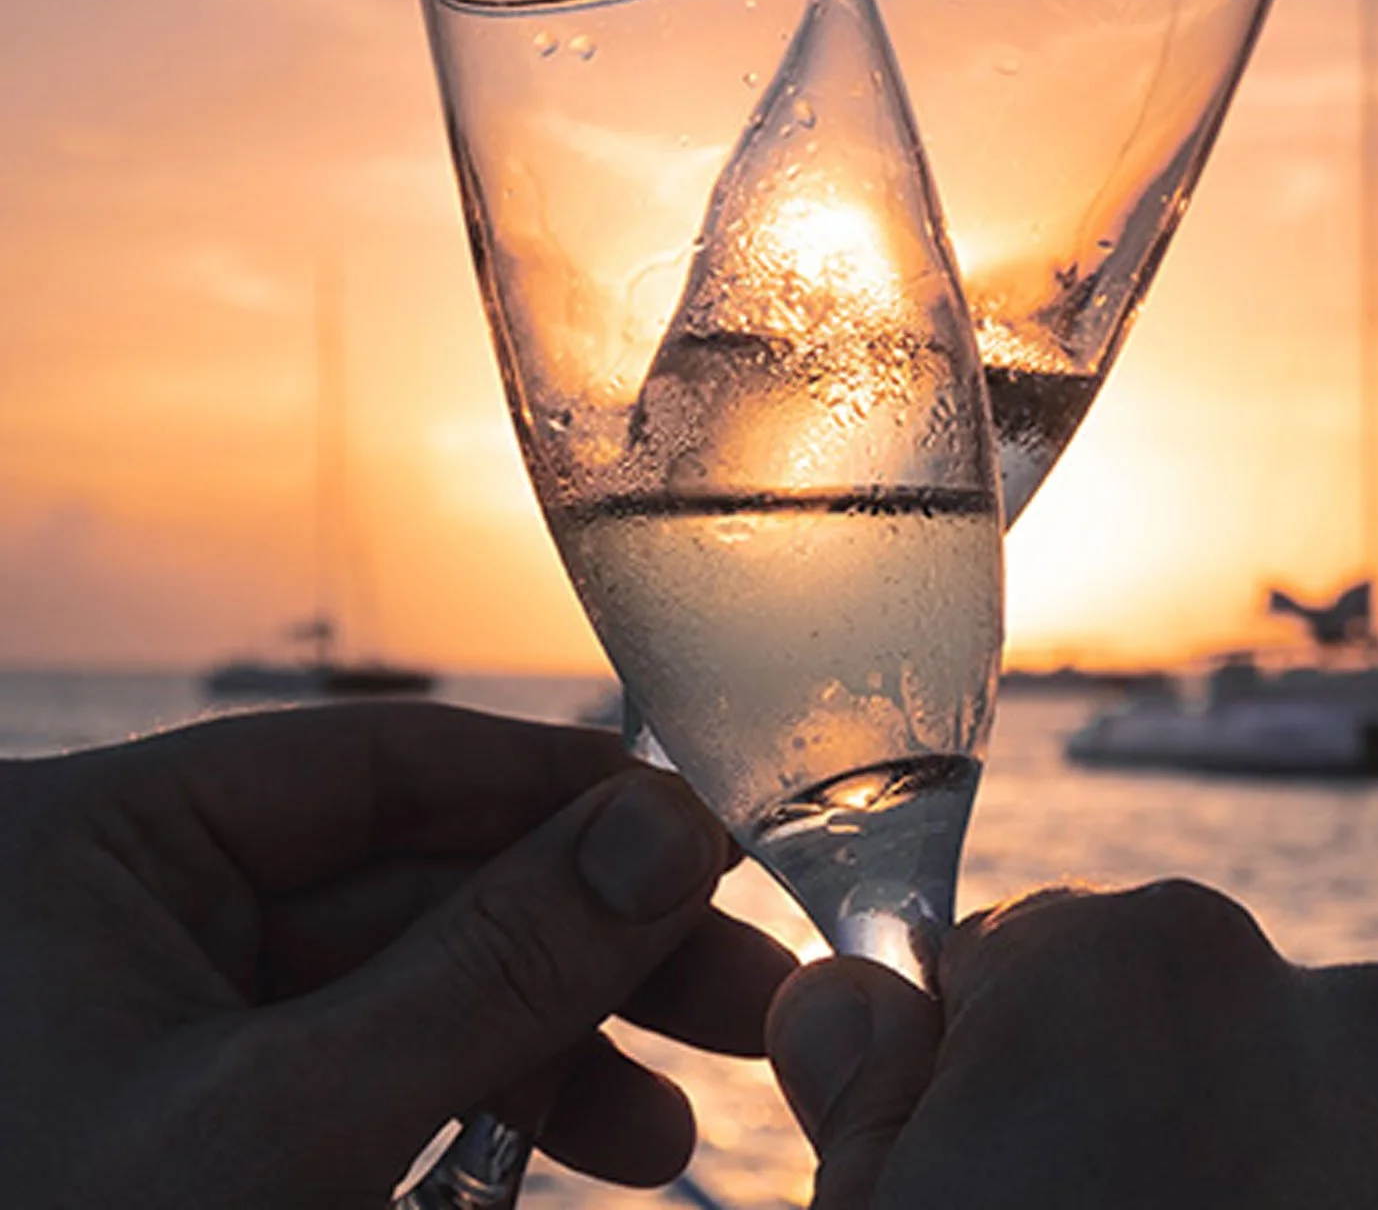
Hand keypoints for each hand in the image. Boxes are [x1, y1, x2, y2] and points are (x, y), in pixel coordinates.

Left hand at [0, 702, 795, 1208]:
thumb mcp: (294, 1125)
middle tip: (744, 994)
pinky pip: (367, 1080)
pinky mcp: (199, 1120)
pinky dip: (479, 1115)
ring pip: (409, 991)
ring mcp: (157, 1024)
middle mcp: (124, 912)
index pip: (376, 763)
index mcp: (91, 849)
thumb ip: (493, 967)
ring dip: (553, 1053)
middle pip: (416, 884)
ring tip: (667, 1132)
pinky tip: (583, 1156)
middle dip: (585, 954)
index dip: (560, 794)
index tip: (703, 833)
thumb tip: (667, 830)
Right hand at [767, 881, 1377, 1208]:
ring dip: (1276, 1193)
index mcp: (1142, 968)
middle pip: (1194, 1030)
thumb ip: (867, 1092)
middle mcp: (1341, 1014)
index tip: (972, 1157)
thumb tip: (848, 1003)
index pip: (1029, 950)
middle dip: (1139, 1120)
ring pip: (1331, 1124)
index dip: (980, 1061)